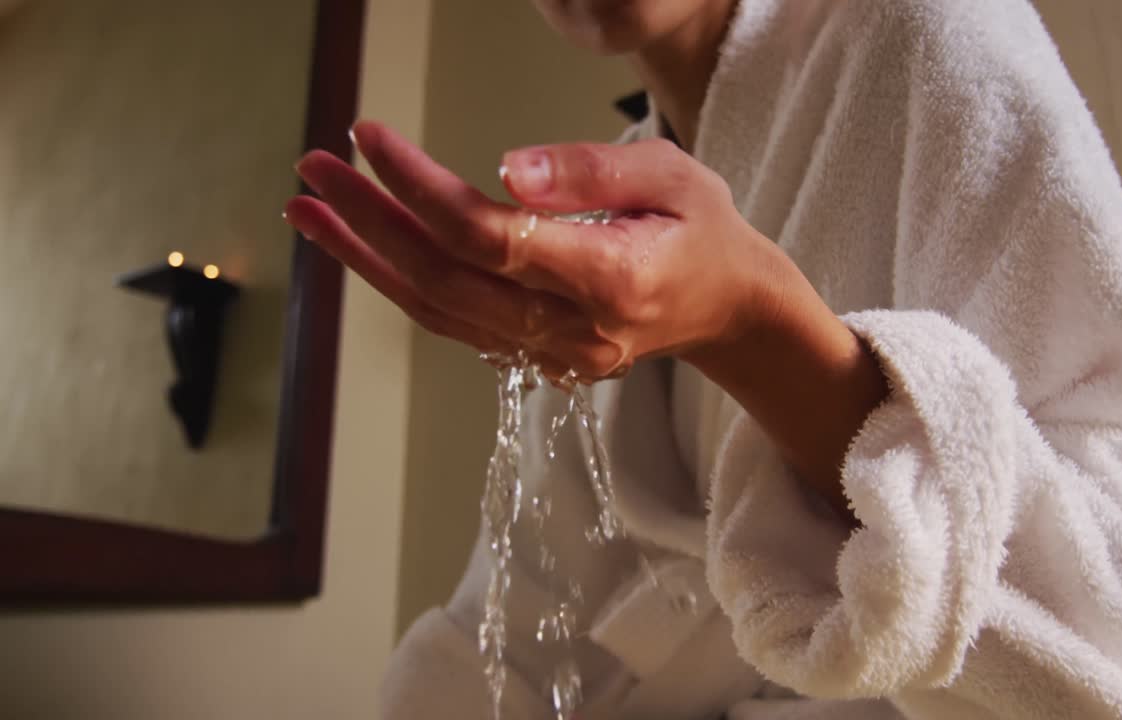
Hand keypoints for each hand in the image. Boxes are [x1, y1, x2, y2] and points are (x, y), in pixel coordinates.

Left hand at [284, 121, 778, 380]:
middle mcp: (573, 330)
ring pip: (437, 310)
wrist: (728, 309)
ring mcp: (551, 355)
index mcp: (612, 279)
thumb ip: (590, 172)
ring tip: (309, 207)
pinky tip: (361, 243)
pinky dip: (397, 281)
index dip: (419, 190)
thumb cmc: (703, 230)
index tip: (370, 138)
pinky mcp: (534, 358)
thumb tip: (507, 170)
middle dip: (369, 223)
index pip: (490, 238)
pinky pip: (453, 321)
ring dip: (365, 259)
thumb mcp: (671, 174)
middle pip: (446, 280)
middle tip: (313, 168)